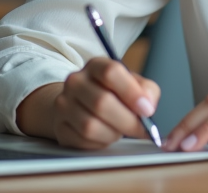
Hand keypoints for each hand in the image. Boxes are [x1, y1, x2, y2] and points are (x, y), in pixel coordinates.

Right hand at [17, 57, 160, 149]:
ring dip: (113, 133)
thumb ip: (146, 90)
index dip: (131, 92)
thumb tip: (147, 106)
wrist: (80, 103)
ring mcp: (63, 104)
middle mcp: (75, 81)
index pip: (111, 72)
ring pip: (90, 126)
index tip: (147, 110)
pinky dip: (100, 142)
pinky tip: (106, 135)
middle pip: (101, 102)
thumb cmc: (112, 93)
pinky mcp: (59, 127)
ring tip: (120, 130)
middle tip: (141, 129)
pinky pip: (82, 141)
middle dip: (127, 121)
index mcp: (96, 65)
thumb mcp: (132, 84)